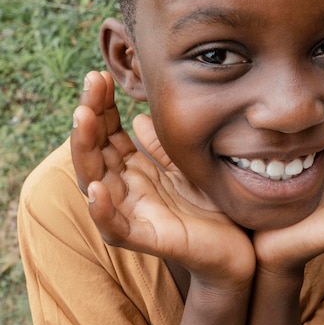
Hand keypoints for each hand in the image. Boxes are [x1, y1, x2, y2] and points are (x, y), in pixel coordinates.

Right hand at [71, 71, 254, 289]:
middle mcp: (128, 190)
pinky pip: (116, 227)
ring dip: (85, 150)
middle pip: (96, 151)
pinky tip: (96, 187)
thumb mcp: (187, 167)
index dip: (103, 106)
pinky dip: (102, 210)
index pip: (108, 135)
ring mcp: (134, 214)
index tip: (101, 75)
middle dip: (89, 117)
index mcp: (136, 172)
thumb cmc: (210, 207)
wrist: (239, 249)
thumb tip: (140, 118)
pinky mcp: (148, 238)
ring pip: (95, 182)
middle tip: (91, 82)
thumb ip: (163, 148)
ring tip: (83, 118)